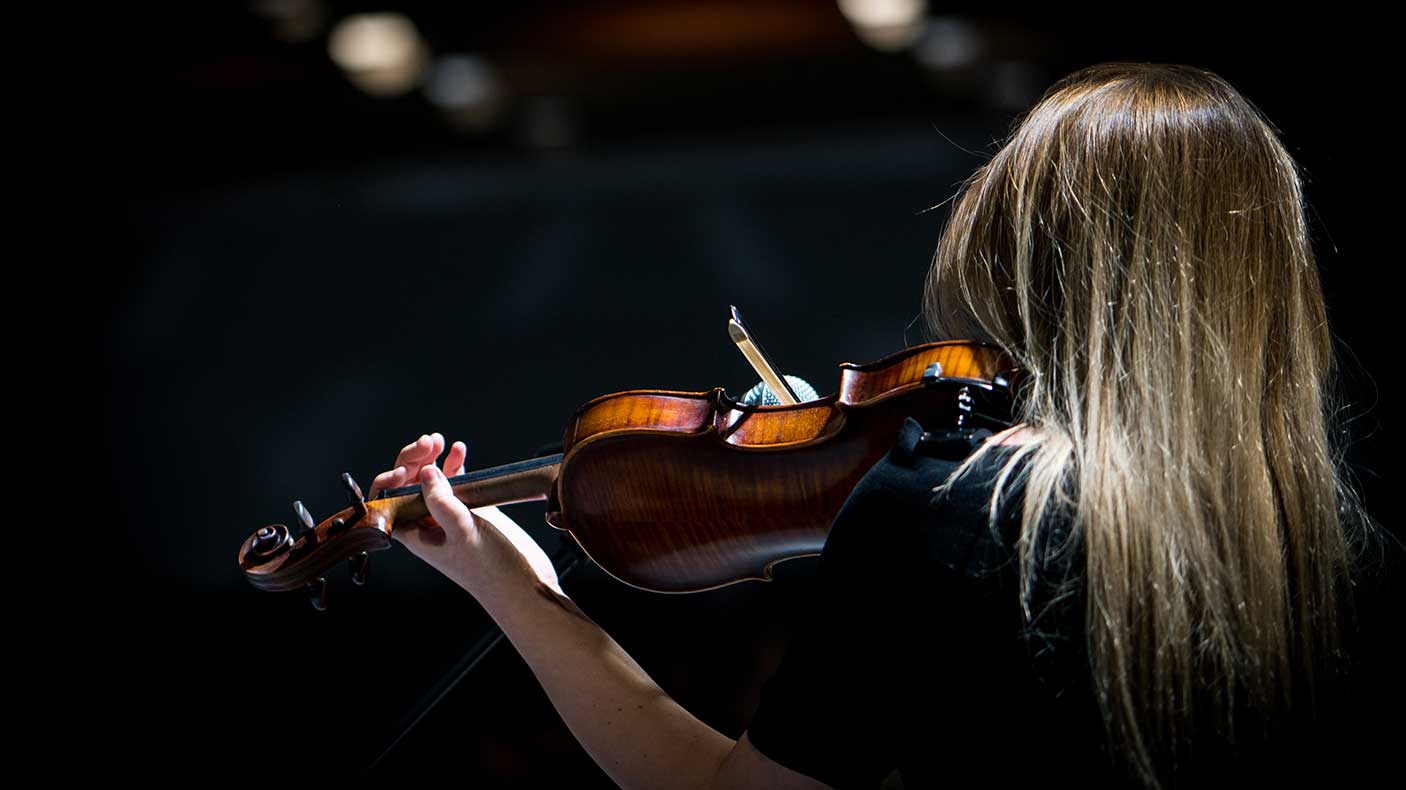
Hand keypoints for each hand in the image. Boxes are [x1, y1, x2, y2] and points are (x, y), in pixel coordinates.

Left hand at [370, 433, 564, 601]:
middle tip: (430, 443)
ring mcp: (449, 515)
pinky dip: (455, 464)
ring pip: (432, 479)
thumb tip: (426, 472)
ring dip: (434, 458)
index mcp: (414, 534)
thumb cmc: (491, 571)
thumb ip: (442, 502)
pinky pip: (456, 481)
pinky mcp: (470, 509)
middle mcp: (427, 523)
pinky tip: (459, 451)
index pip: (388, 502)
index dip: (390, 481)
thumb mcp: (463, 533)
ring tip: (442, 442)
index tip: (406, 469)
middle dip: (415, 460)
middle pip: (409, 484)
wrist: (525, 585)